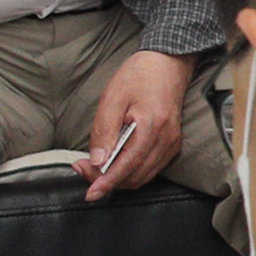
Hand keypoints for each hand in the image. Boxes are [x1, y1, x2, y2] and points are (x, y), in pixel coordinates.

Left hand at [80, 50, 192, 199]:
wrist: (167, 62)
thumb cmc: (140, 75)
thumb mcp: (113, 98)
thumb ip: (104, 131)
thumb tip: (97, 161)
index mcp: (152, 126)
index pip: (127, 165)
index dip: (106, 182)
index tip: (90, 193)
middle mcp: (166, 139)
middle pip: (135, 176)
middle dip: (108, 180)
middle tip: (83, 168)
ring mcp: (172, 143)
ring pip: (142, 176)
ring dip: (119, 177)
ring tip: (95, 165)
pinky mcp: (172, 144)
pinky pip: (150, 168)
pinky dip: (131, 170)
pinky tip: (115, 160)